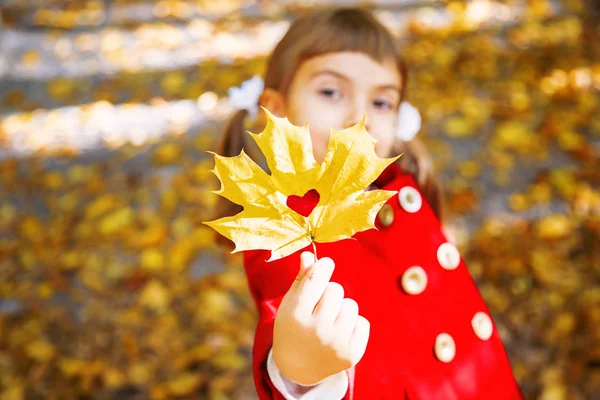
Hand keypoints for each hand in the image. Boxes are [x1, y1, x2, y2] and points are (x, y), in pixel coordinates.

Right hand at [272, 252, 369, 385]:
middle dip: (329, 292)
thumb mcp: (290, 303)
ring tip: (329, 320)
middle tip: (320, 305)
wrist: (298, 368)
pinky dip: (353, 324)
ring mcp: (336, 344)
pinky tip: (339, 332)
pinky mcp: (351, 355)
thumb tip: (310, 255)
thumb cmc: (293, 327)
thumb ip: (302, 279)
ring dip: (341, 308)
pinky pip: (362, 322)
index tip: (326, 264)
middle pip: (336, 289)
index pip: (316, 279)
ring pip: (351, 305)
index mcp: (296, 315)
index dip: (324, 266)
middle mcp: (316, 331)